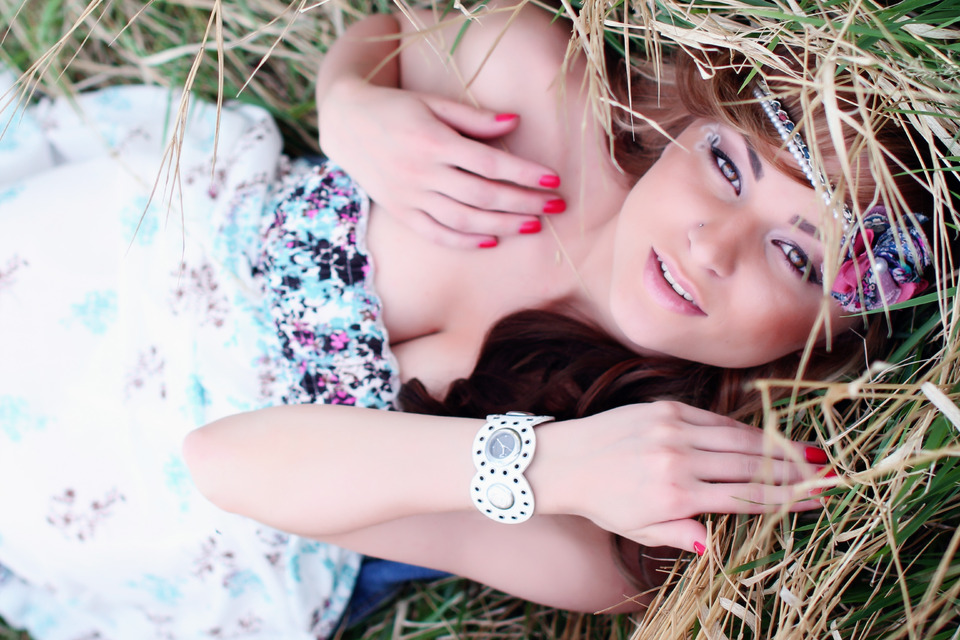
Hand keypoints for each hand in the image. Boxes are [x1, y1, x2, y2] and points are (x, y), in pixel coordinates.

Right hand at [318, 78, 563, 248]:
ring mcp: (410, 196)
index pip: (489, 163)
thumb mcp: (433, 103)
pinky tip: (491, 242)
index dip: (524, 173)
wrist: (345, 124)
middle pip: (483, 195)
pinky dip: (464, 241)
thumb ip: (474, 117)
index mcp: (434, 142)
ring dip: (502, 225)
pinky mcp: (400, 212)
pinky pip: (436, 233)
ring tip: (533, 226)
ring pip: (463, 219)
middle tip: (557, 206)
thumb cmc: (396, 108)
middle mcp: (422, 173)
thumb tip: (515, 123)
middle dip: (524, 203)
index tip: (553, 179)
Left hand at [538, 402, 823, 554]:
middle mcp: (679, 460)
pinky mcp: (665, 408)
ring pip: (738, 438)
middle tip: (830, 472)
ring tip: (808, 453)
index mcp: (676, 496)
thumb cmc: (602, 501)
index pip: (746, 497)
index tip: (819, 498)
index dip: (788, 498)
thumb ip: (680, 535)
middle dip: (794, 470)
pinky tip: (763, 435)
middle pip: (751, 465)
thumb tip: (715, 544)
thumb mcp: (639, 530)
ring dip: (777, 446)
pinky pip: (714, 419)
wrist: (563, 460)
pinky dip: (741, 429)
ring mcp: (673, 429)